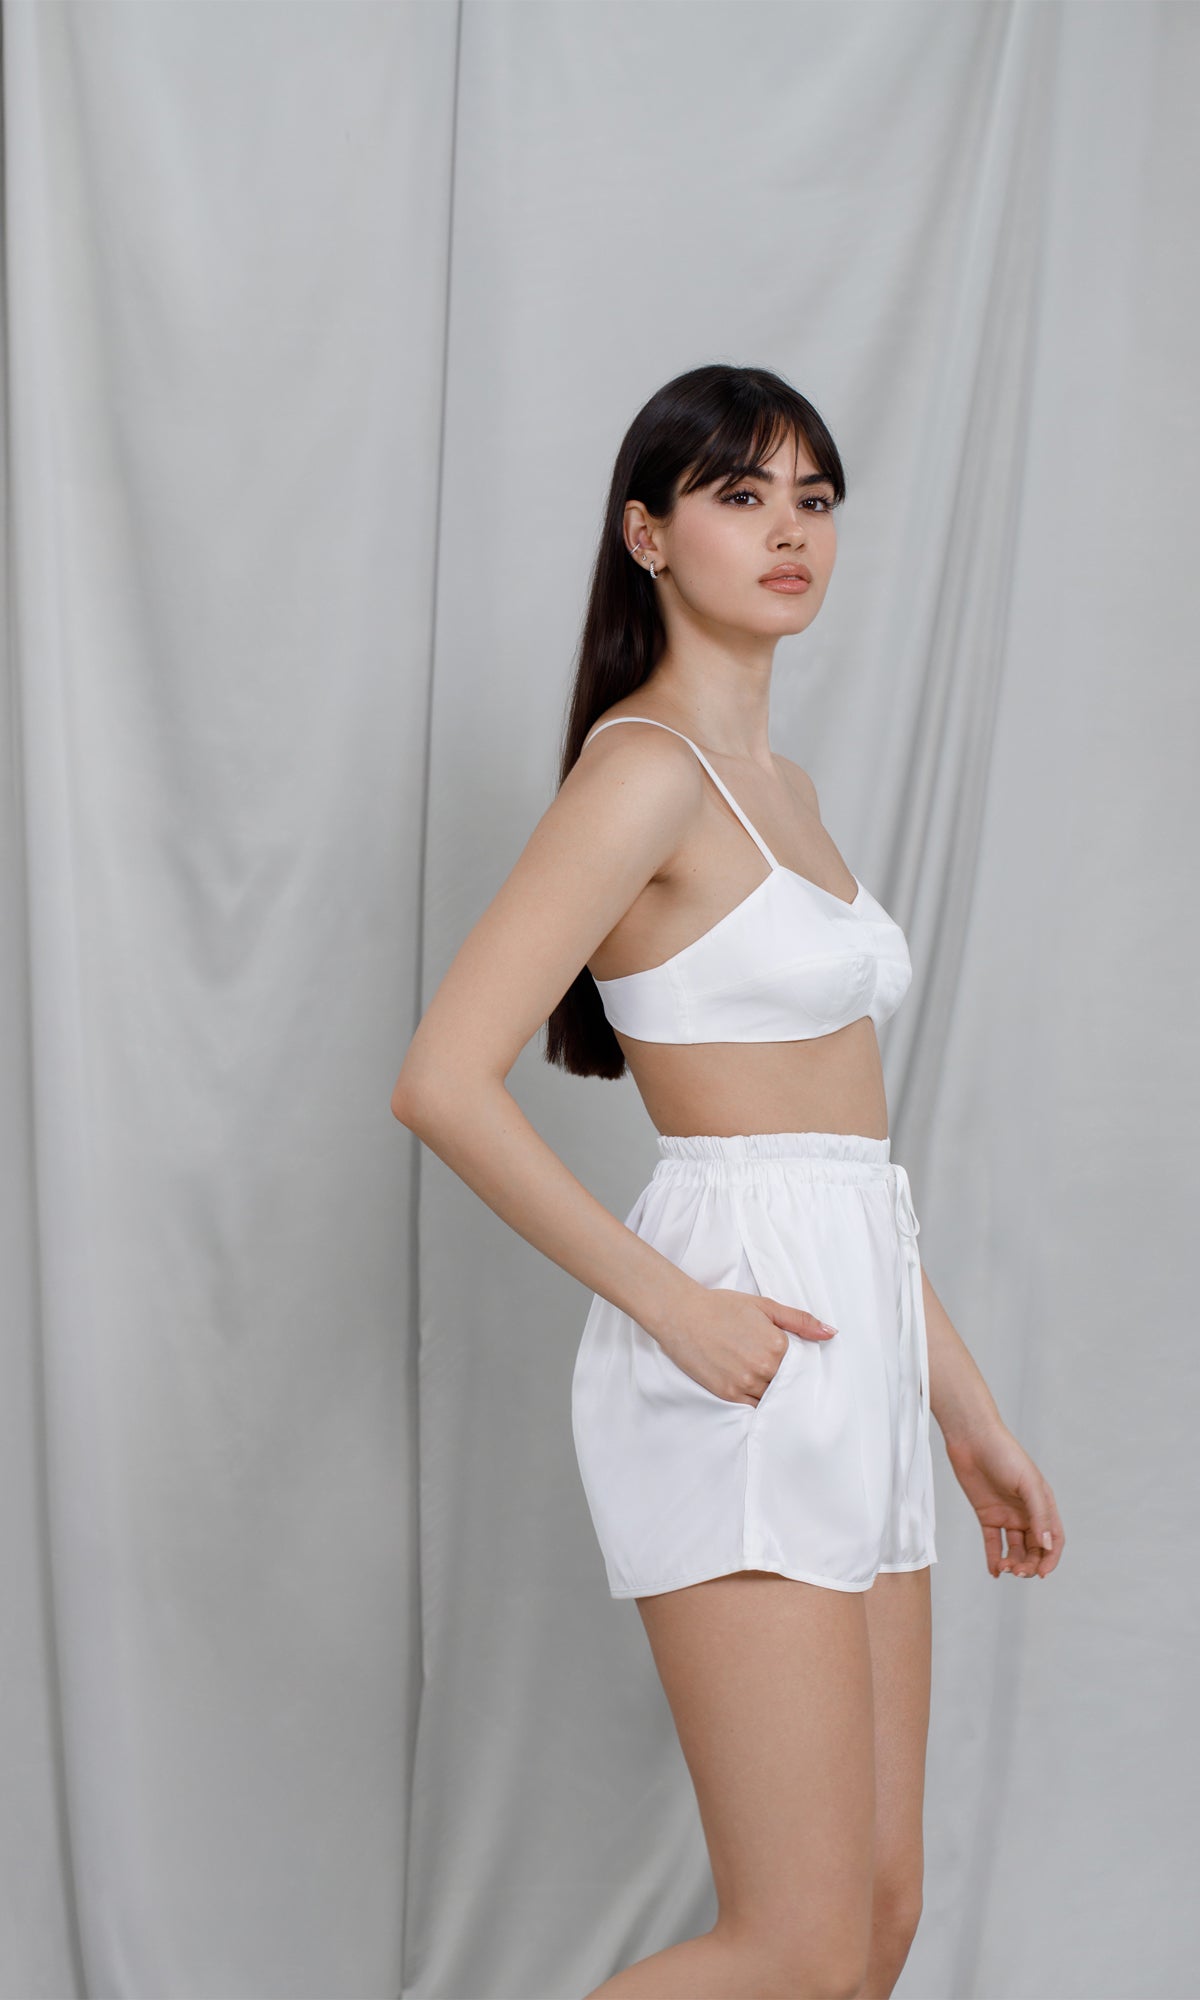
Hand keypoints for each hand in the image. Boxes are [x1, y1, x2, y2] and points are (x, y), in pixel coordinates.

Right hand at [661, 1286, 837, 1407]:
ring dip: (773, 1392)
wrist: (682, 1314)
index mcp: (777, 1345)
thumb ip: (800, 1321)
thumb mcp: (765, 1306)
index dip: (798, 1366)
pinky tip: (754, 1391)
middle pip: (788, 1384)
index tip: (791, 1363)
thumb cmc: (722, 1306)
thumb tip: (831, 1333)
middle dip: (786, 1380)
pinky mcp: (728, 1394)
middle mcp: (764, 1367)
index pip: (801, 1366)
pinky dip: (757, 1402)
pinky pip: (753, 1407)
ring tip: (763, 1379)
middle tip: (775, 1371)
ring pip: (772, 1398)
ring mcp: (745, 1383)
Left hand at [943, 1419, 1064, 1577]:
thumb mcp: (1028, 1483)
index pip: (1053, 1538)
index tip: (1043, 1573)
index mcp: (1043, 1504)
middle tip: (1019, 1572)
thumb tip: (1048, 1545)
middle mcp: (1027, 1512)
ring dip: (1013, 1562)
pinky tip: (994, 1570)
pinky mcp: (987, 1515)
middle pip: (1034, 1548)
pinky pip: (993, 1542)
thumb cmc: (1004, 1453)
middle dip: (1030, 1564)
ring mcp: (1007, 1514)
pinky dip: (994, 1558)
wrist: (972, 1438)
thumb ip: (1039, 1514)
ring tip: (1006, 1568)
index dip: (1051, 1558)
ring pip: (1015, 1548)